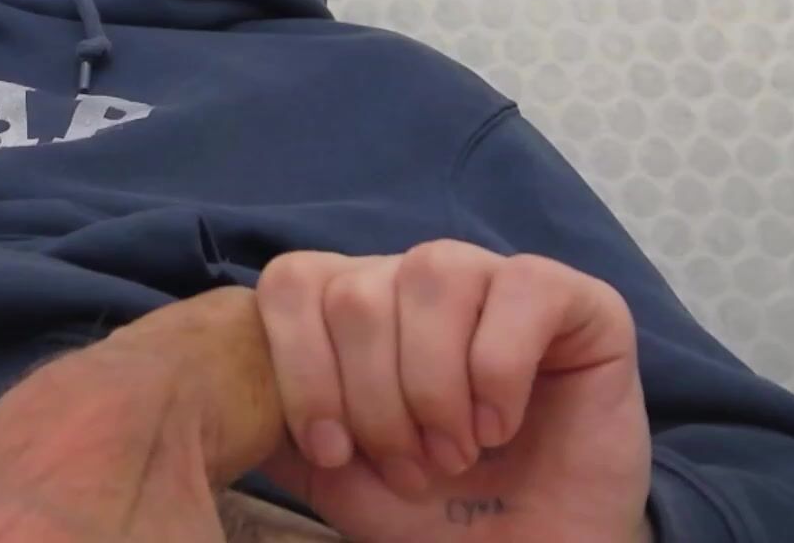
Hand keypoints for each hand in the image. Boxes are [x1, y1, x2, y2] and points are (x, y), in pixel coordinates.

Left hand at [254, 240, 652, 542]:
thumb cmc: (430, 518)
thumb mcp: (332, 471)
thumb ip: (275, 416)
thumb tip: (220, 373)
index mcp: (354, 306)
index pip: (293, 282)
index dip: (300, 368)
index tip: (329, 451)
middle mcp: (417, 279)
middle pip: (355, 291)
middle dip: (374, 401)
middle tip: (412, 470)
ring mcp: (495, 279)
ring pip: (430, 275)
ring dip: (434, 386)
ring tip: (457, 453)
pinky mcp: (573, 299)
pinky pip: (521, 289)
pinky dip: (500, 369)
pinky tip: (502, 426)